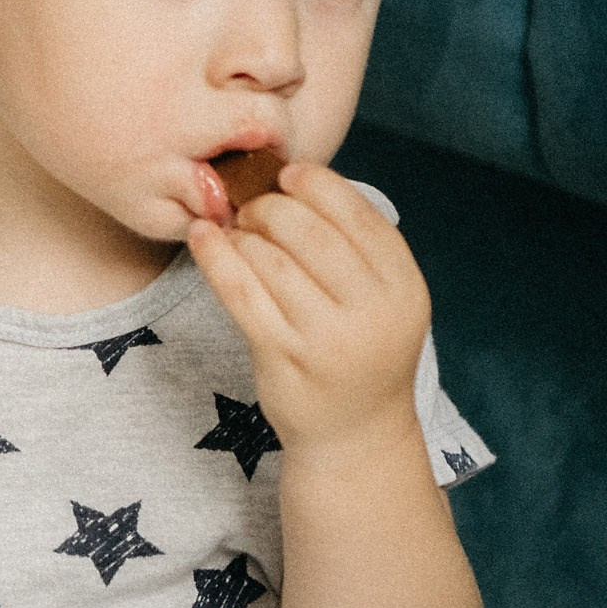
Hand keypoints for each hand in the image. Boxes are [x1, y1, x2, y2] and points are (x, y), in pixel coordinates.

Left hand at [186, 163, 428, 453]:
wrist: (353, 433)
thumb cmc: (360, 351)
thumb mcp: (383, 300)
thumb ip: (354, 249)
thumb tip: (292, 181)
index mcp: (404, 288)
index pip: (360, 215)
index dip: (320, 185)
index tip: (289, 173)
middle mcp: (372, 313)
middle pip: (310, 232)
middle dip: (271, 206)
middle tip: (251, 204)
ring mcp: (325, 338)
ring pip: (270, 259)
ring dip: (243, 233)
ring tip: (233, 228)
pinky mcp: (282, 356)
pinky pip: (239, 291)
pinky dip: (215, 257)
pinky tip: (202, 238)